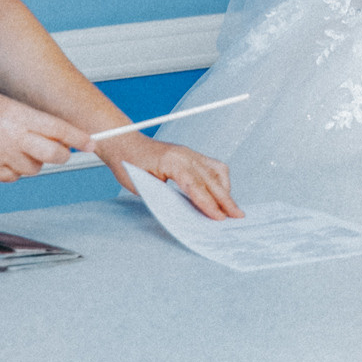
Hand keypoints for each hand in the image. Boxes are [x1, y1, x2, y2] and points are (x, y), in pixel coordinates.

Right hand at [0, 88, 90, 183]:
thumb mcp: (8, 104)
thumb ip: (33, 119)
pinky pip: (15, 177)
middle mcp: (12, 137)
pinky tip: (6, 156)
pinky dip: (16, 170)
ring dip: (36, 161)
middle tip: (60, 150)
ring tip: (21, 146)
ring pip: (36, 168)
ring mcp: (0, 156)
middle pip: (54, 155)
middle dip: (62, 154)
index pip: (58, 129)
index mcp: (18, 115)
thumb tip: (58, 134)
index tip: (92, 143)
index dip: (79, 138)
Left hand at [96, 134, 243, 219]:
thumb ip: (165, 197)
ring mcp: (190, 153)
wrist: (123, 143)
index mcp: (173, 160)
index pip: (196, 185)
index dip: (209, 203)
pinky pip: (212, 166)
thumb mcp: (142, 185)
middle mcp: (186, 154)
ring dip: (226, 189)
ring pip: (217, 170)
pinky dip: (220, 180)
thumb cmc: (129, 164)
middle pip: (212, 178)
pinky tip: (222, 192)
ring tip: (232, 207)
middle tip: (237, 215)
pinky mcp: (190, 155)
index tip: (219, 217)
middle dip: (226, 199)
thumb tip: (186, 212)